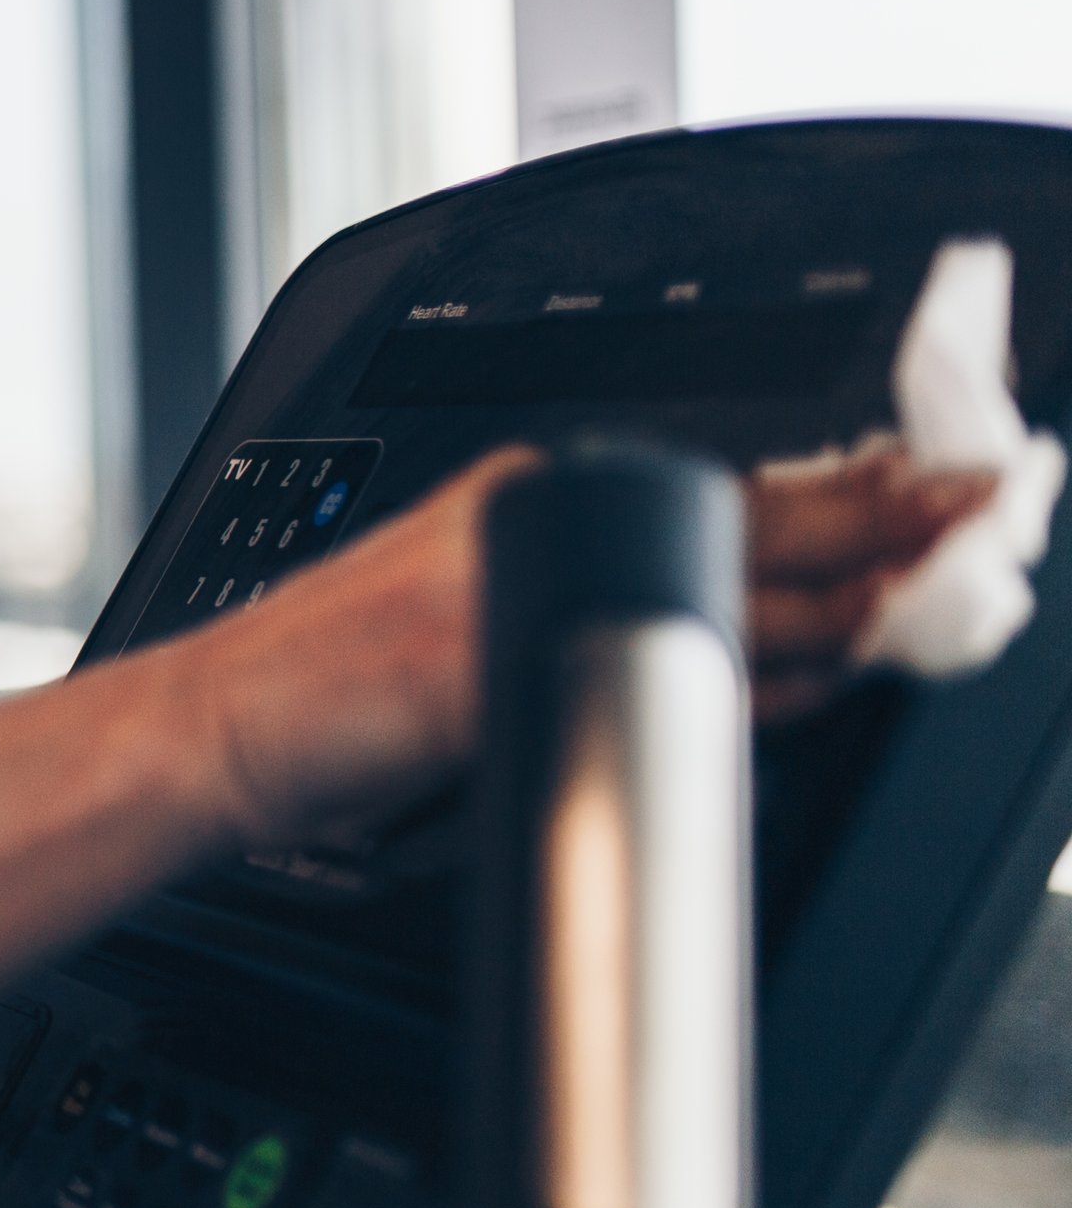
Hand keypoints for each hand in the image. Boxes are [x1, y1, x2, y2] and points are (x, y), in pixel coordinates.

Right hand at [184, 442, 996, 850]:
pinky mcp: (492, 659)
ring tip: (953, 585)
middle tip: (1001, 510)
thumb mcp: (469, 619)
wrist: (215, 727)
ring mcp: (517, 582)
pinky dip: (753, 679)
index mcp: (541, 491)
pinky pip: (646, 671)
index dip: (866, 484)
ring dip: (859, 594)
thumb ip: (599, 607)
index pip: (737, 480)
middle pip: (758, 513)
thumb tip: (766, 652)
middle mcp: (541, 514)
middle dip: (895, 517)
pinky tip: (831, 675)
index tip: (965, 483)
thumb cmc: (326, 690)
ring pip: (732, 589)